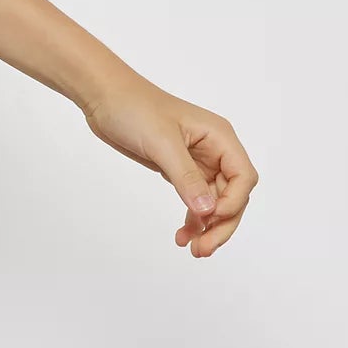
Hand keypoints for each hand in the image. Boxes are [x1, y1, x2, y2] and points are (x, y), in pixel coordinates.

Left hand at [80, 75, 258, 256]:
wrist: (104, 97)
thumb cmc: (134, 108)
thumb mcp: (162, 143)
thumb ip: (186, 177)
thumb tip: (208, 211)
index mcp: (219, 136)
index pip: (243, 177)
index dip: (233, 203)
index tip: (210, 219)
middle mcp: (214, 149)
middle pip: (233, 195)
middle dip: (222, 224)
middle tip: (203, 249)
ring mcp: (197, 161)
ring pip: (215, 202)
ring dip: (208, 226)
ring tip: (194, 249)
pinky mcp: (179, 169)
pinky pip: (196, 199)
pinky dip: (193, 219)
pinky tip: (183, 235)